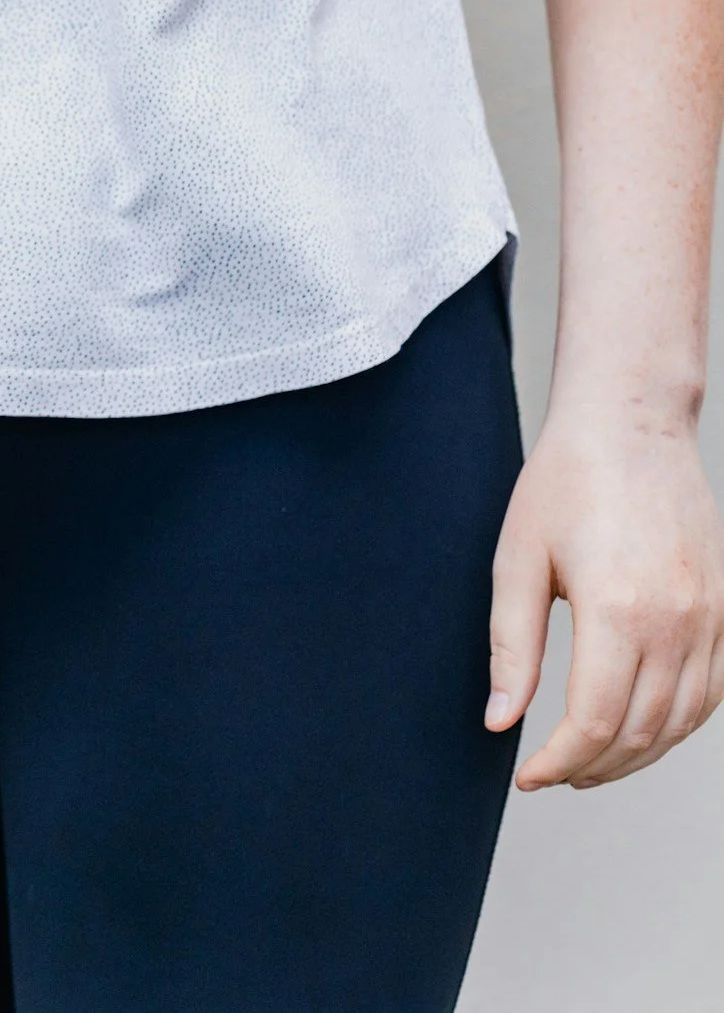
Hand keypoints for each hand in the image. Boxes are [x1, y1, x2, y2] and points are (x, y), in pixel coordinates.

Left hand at [487, 407, 723, 786]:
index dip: (558, 762)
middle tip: (551, 774)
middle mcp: (677, 623)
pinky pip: (713, 692)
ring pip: (682, 721)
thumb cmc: (565, 483)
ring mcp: (712, 619)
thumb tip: (500, 721)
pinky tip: (640, 728)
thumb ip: (511, 647)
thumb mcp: (517, 560)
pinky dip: (677, 724)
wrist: (633, 427)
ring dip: (636, 754)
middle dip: (592, 767)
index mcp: (619, 612)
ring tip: (589, 763)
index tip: (526, 775)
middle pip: (640, 732)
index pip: (594, 723)